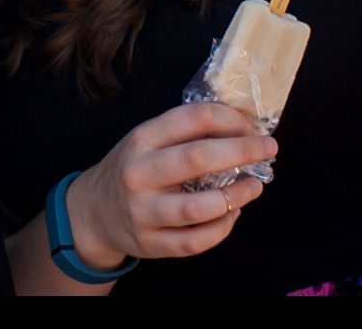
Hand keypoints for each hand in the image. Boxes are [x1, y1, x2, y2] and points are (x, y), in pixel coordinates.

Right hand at [68, 102, 274, 266]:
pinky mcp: (151, 244)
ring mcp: (143, 211)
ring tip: (255, 186)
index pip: (194, 118)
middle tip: (269, 149)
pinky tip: (232, 215)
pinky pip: (196, 241)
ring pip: (200, 206)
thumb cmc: (132, 169)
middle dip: (244, 151)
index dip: (231, 119)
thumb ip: (185, 133)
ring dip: (238, 195)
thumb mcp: (147, 140)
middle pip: (199, 158)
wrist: (92, 212)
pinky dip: (222, 228)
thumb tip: (242, 126)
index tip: (252, 127)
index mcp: (141, 139)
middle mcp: (139, 173)